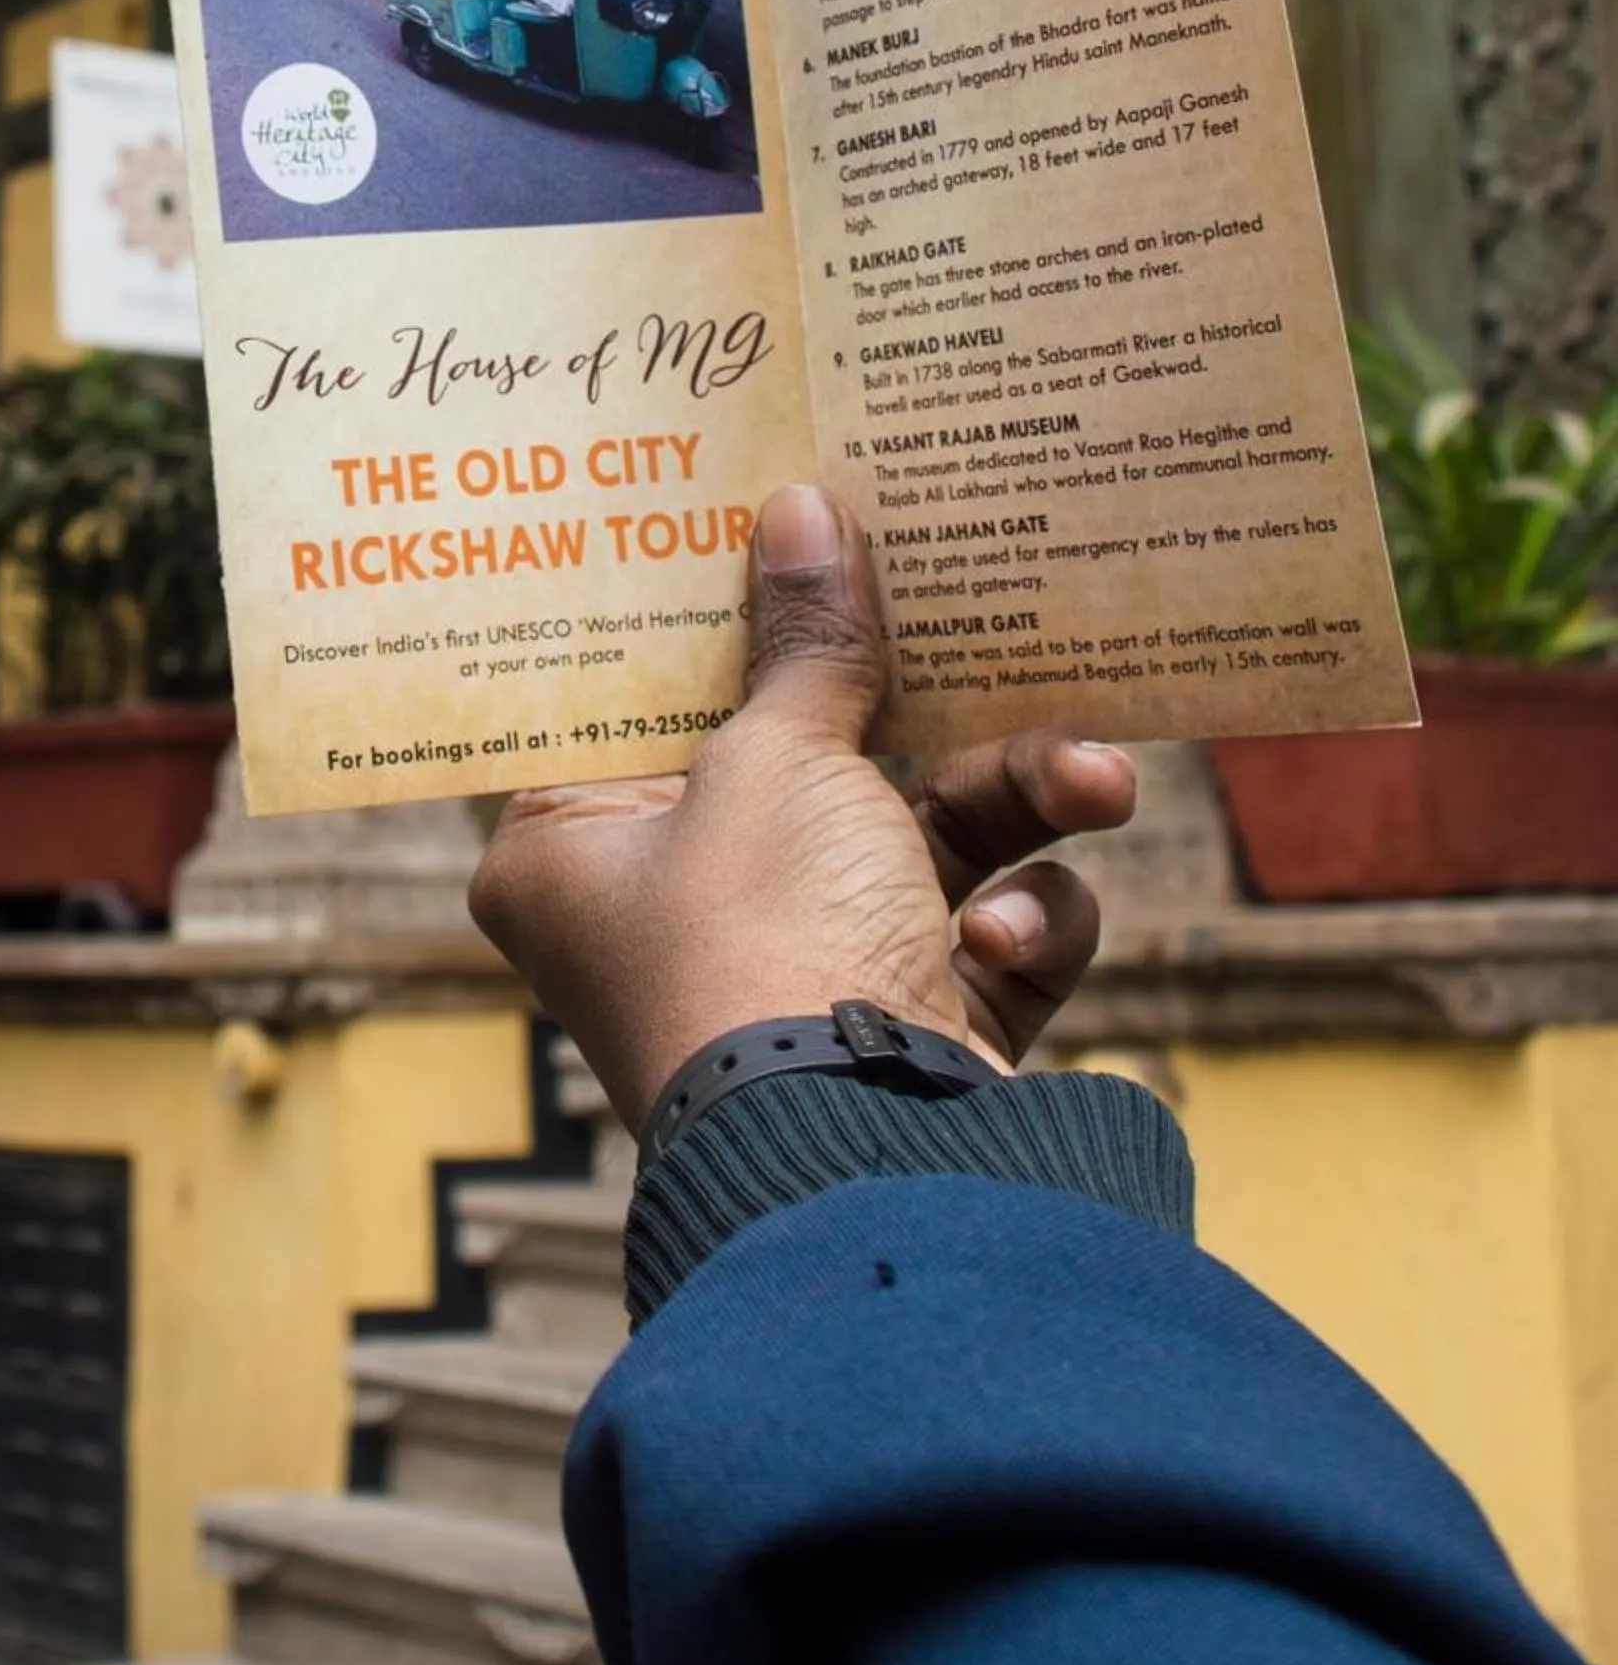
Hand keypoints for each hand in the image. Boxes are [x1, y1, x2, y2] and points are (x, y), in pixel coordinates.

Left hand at [468, 484, 1138, 1135]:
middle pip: (794, 764)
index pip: (635, 705)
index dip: (711, 618)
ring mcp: (788, 980)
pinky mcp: (900, 1035)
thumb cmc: (763, 940)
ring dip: (1015, 800)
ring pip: (917, 842)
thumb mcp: (779, 756)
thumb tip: (803, 512)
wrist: (866, 1152)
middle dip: (907, 706)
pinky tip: (1014, 938)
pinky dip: (1021, 925)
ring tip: (1093, 776)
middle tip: (968, 614)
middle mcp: (666, 918)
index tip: (773, 526)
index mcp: (571, 853)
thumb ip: (807, 642)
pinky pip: (978, 937)